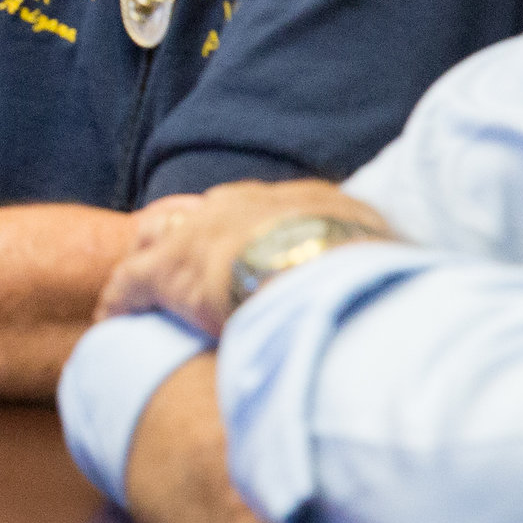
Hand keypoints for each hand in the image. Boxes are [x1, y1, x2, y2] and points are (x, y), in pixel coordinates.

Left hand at [98, 179, 390, 336]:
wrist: (320, 271)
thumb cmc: (368, 274)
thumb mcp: (394, 260)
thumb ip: (392, 270)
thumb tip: (414, 295)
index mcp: (305, 201)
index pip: (271, 210)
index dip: (258, 232)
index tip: (256, 252)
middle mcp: (247, 204)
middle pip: (211, 214)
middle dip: (202, 238)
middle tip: (199, 267)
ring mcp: (203, 232)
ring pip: (160, 237)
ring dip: (154, 263)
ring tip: (146, 292)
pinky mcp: (167, 269)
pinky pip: (130, 282)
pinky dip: (120, 301)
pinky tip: (109, 321)